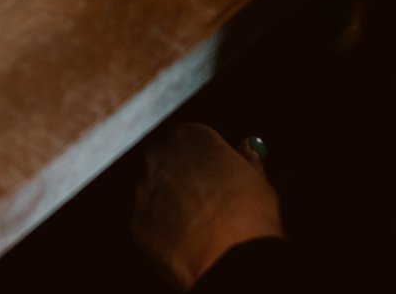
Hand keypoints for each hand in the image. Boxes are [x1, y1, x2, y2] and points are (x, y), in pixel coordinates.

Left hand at [132, 123, 283, 287]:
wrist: (230, 258)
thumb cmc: (248, 215)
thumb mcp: (259, 179)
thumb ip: (247, 159)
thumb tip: (248, 149)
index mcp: (190, 138)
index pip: (193, 140)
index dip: (208, 161)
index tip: (220, 177)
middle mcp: (161, 158)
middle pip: (169, 162)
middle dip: (184, 179)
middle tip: (210, 203)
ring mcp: (145, 190)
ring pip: (157, 192)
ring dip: (172, 204)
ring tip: (201, 227)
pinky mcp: (137, 221)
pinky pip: (150, 221)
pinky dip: (164, 229)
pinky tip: (187, 242)